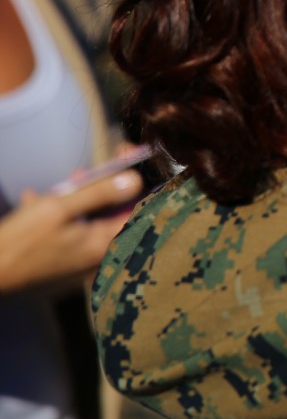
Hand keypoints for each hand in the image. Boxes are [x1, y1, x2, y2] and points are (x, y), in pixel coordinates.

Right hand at [0, 170, 142, 294]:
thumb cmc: (19, 241)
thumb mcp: (57, 209)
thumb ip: (98, 193)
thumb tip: (135, 180)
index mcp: (102, 244)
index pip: (136, 208)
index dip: (133, 180)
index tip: (125, 156)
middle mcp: (96, 256)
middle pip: (111, 213)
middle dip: (98, 188)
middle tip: (82, 171)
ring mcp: (79, 261)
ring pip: (87, 220)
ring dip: (74, 199)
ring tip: (59, 185)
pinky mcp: (62, 261)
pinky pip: (68, 232)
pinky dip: (56, 215)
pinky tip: (33, 200)